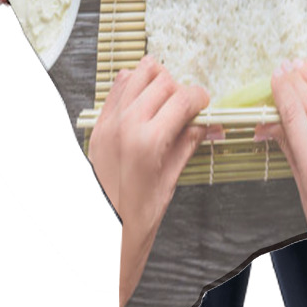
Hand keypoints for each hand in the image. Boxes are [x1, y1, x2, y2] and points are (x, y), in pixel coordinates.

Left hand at [88, 55, 220, 306]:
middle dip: (180, 91)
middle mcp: (126, 125)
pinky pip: (117, 87)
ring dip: (156, 81)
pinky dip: (133, 86)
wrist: (100, 231)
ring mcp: (108, 122)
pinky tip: (143, 101)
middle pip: (162, 82)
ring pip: (137, 75)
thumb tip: (208, 124)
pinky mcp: (98, 125)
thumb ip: (188, 143)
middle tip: (185, 109)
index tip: (204, 104)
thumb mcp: (170, 180)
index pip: (183, 99)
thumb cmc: (137, 215)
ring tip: (164, 99)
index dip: (200, 97)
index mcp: (148, 141)